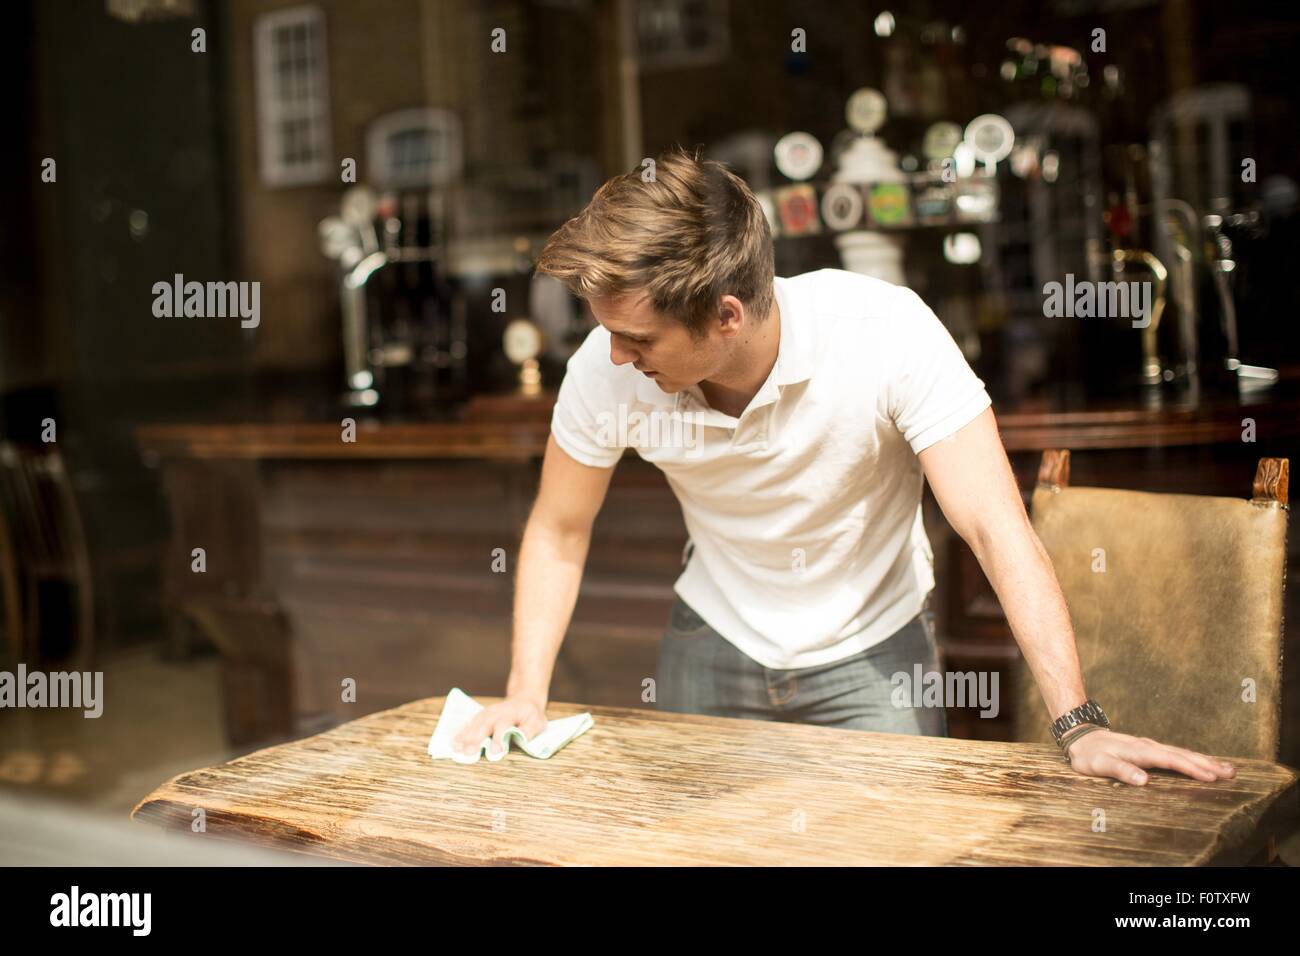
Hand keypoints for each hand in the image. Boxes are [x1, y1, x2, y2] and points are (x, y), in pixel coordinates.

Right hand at [452, 696, 547, 757]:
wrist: (524, 699)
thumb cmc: (531, 715)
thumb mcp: (537, 722)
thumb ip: (529, 730)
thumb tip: (521, 738)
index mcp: (510, 714)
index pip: (503, 726)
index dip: (499, 739)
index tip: (495, 752)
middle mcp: (495, 713)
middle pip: (484, 726)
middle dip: (475, 739)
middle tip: (468, 752)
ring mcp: (486, 714)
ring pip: (474, 725)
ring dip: (464, 736)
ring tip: (456, 748)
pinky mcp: (480, 717)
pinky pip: (469, 724)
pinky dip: (460, 733)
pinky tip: (453, 742)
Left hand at [1065, 728, 1235, 784]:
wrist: (1081, 737)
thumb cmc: (1089, 755)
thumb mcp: (1100, 764)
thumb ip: (1121, 771)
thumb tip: (1144, 781)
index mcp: (1140, 751)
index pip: (1171, 761)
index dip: (1191, 769)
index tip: (1212, 777)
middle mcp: (1149, 747)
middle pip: (1183, 755)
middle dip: (1208, 764)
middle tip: (1232, 774)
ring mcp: (1150, 746)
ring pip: (1182, 753)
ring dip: (1205, 761)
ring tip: (1228, 769)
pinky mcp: (1150, 749)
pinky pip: (1176, 754)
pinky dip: (1193, 758)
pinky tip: (1204, 763)